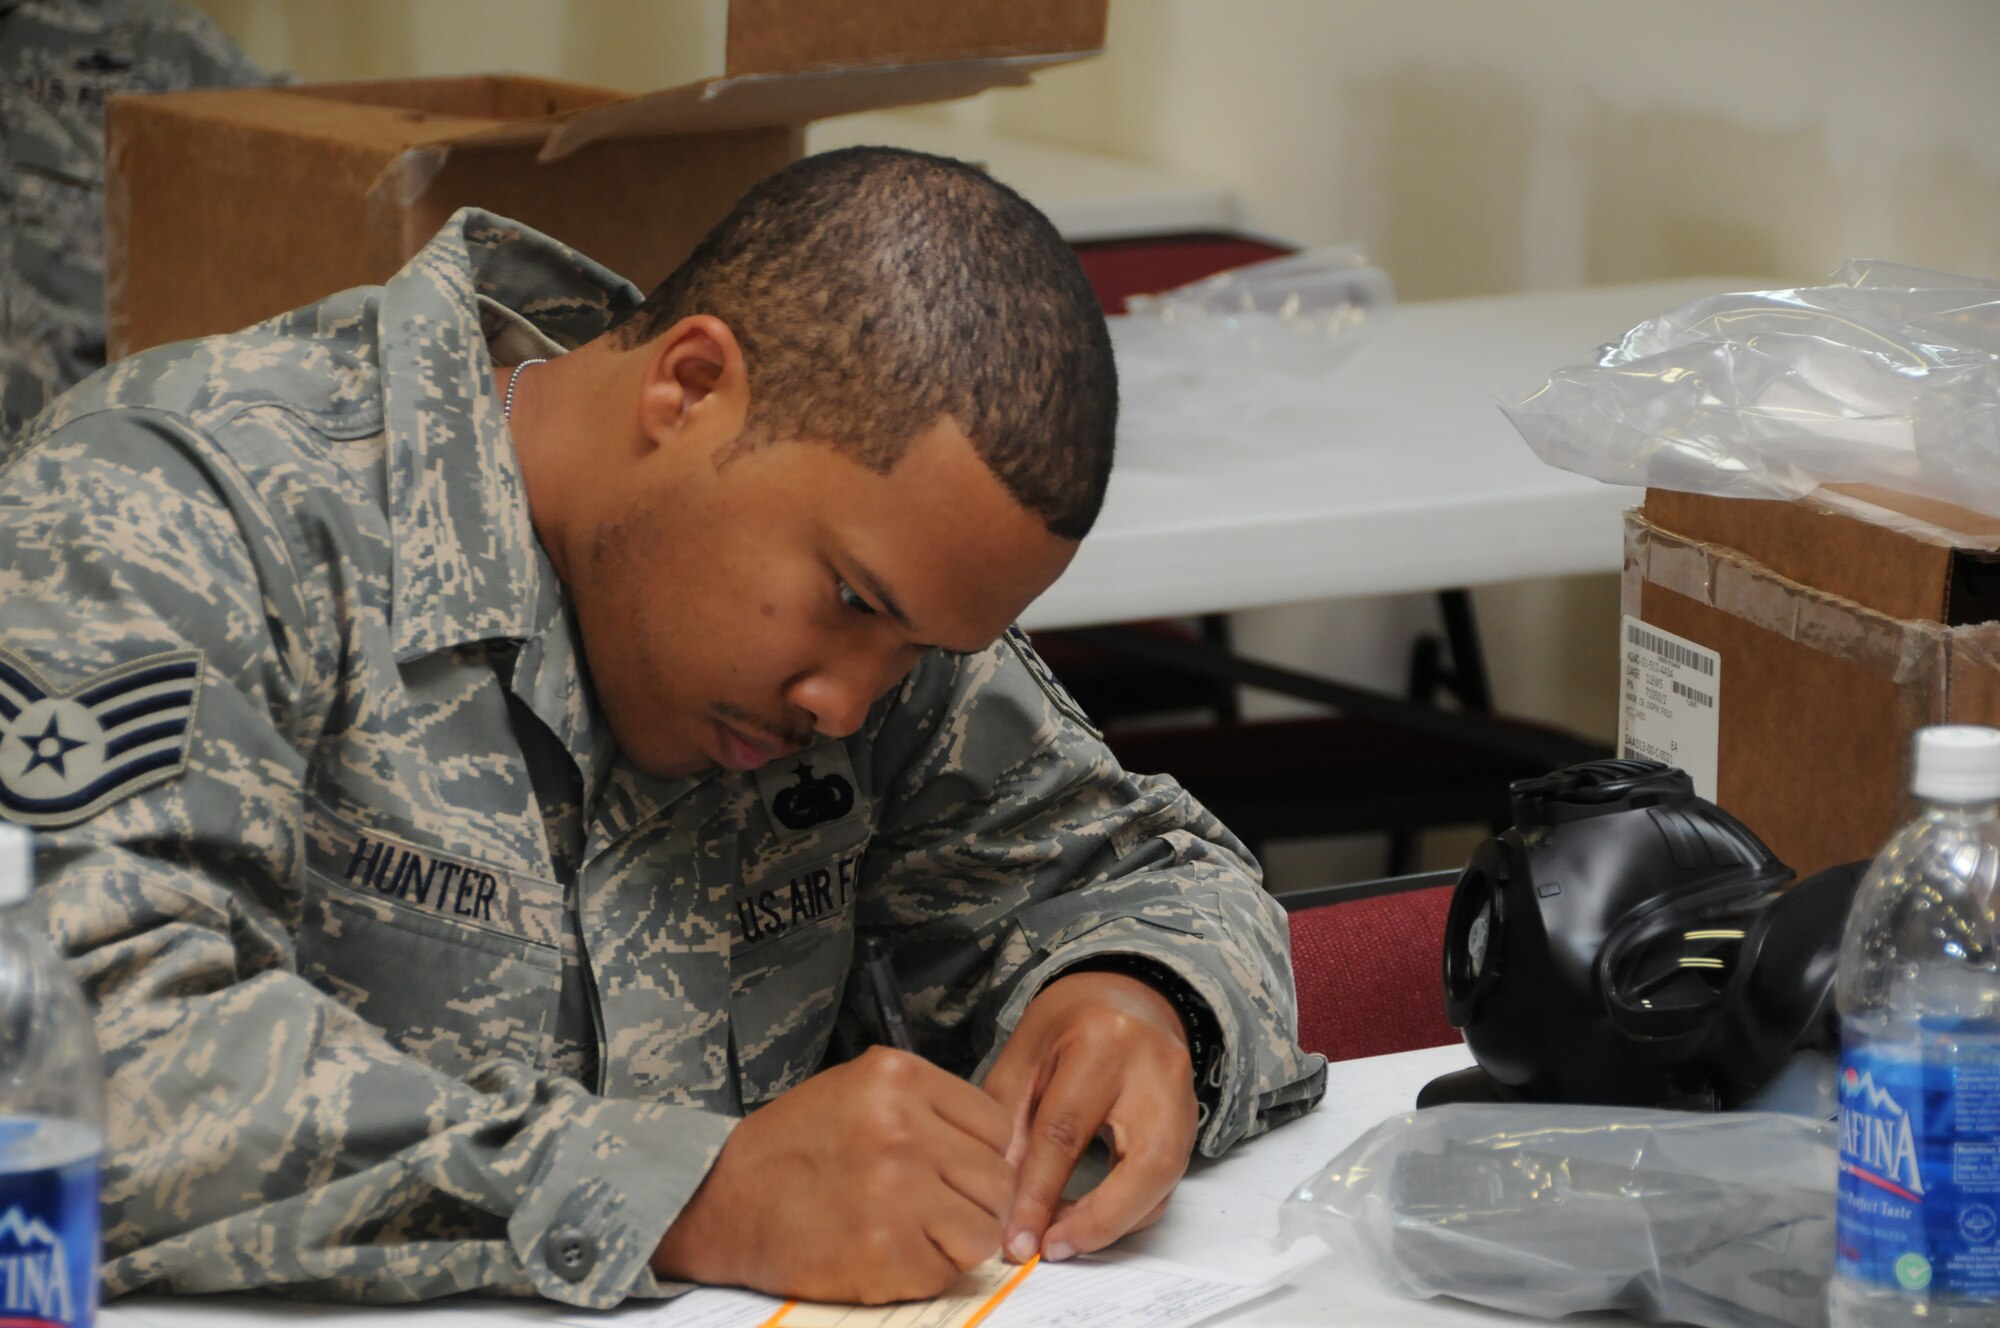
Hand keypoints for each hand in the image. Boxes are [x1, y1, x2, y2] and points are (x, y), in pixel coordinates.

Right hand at [651, 1046, 1014, 1303]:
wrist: (724, 1201)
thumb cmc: (793, 1146)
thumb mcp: (858, 1089)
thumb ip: (925, 1104)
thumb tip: (992, 1144)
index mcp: (899, 1078)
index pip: (996, 1125)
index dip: (982, 1154)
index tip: (957, 1170)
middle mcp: (904, 1129)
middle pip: (998, 1179)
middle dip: (977, 1200)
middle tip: (940, 1208)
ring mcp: (898, 1193)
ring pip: (984, 1230)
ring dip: (958, 1238)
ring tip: (917, 1230)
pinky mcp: (887, 1253)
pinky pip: (949, 1271)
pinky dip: (928, 1269)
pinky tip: (891, 1252)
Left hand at [983, 969, 1198, 1264]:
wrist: (1128, 994)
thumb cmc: (1069, 1023)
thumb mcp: (1024, 1053)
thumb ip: (1008, 1121)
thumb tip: (1004, 1201)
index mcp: (1104, 1041)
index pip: (1067, 1133)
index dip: (1037, 1195)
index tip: (1015, 1240)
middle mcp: (1157, 1070)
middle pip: (1143, 1168)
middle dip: (1096, 1223)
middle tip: (1051, 1249)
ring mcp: (1185, 1099)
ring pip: (1162, 1184)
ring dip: (1112, 1224)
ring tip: (1061, 1236)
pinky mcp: (1193, 1125)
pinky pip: (1165, 1185)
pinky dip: (1127, 1212)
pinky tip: (1087, 1217)